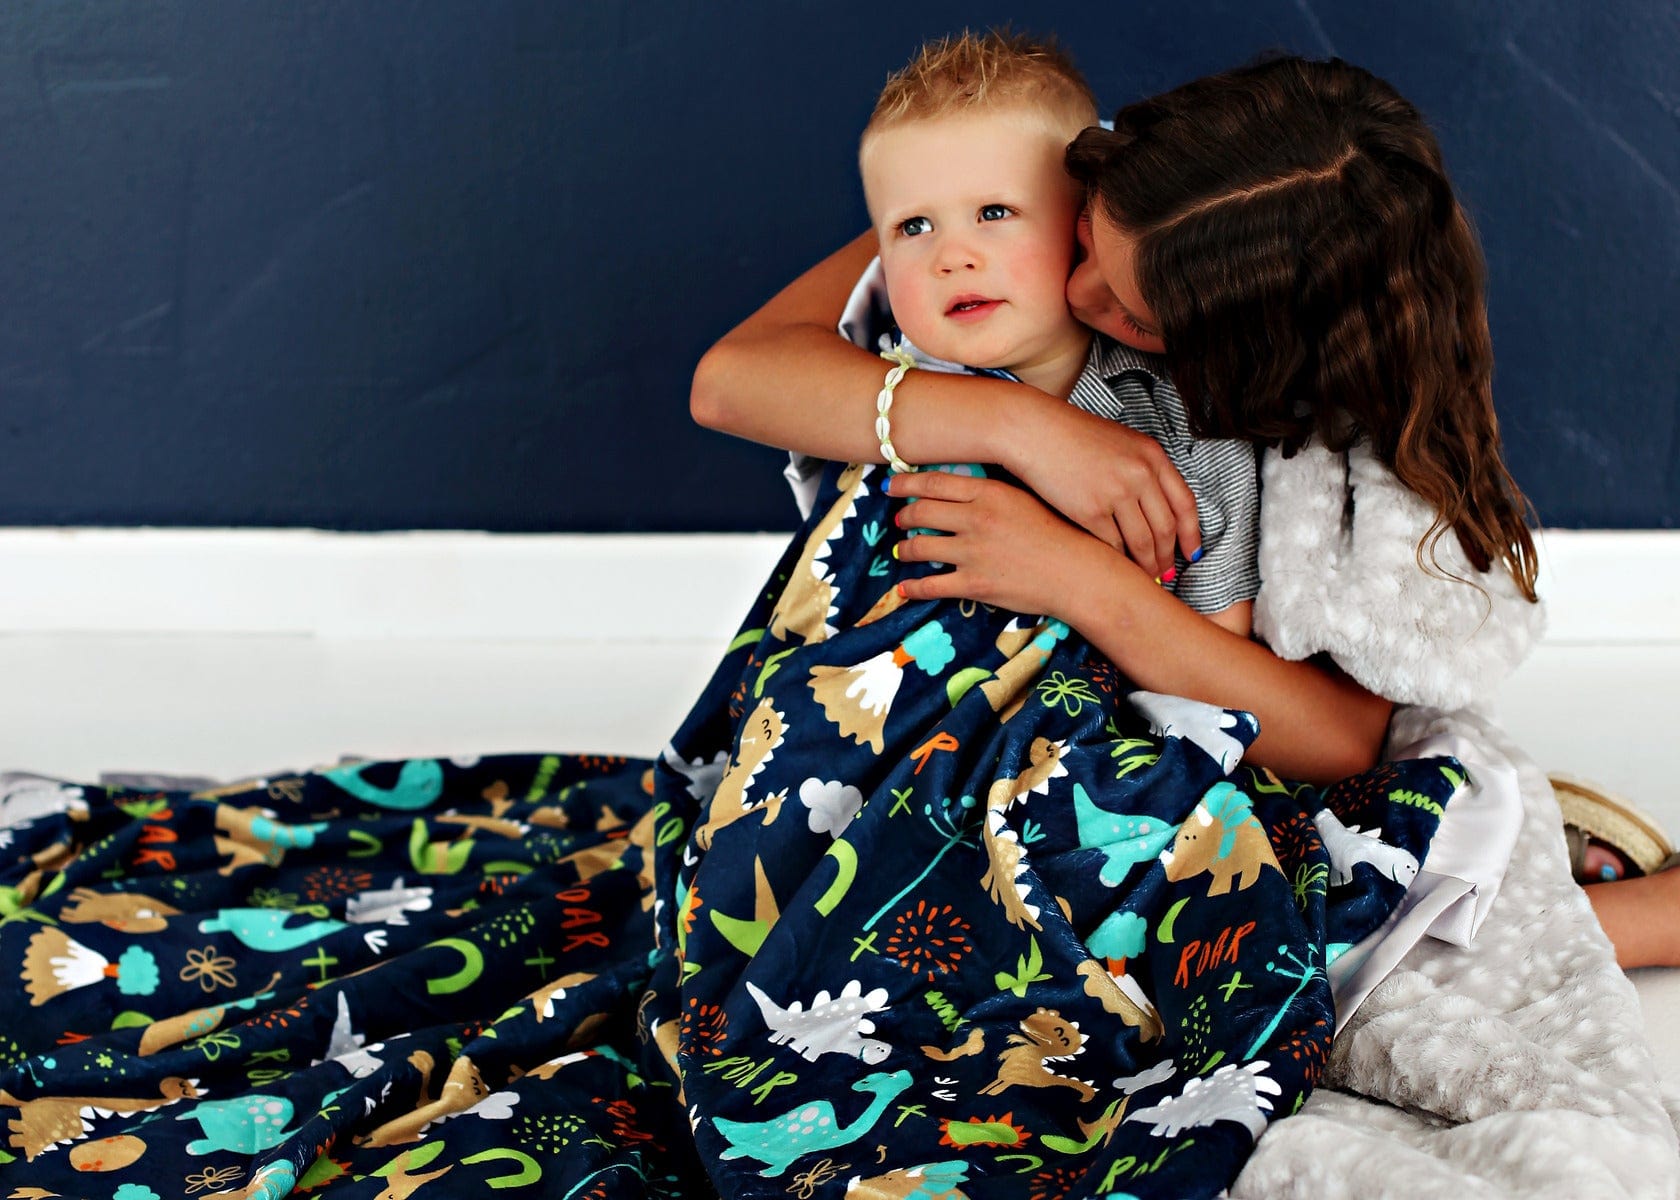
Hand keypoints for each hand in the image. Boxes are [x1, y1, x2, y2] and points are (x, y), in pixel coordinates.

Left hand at [888, 471, 1126, 618]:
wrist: (1079, 573)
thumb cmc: (1061, 534)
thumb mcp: (1028, 499)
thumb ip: (995, 493)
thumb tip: (966, 491)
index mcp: (990, 493)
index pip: (935, 483)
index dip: (907, 484)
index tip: (891, 485)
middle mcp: (976, 519)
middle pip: (922, 512)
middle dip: (904, 516)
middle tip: (900, 519)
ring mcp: (972, 552)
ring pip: (919, 547)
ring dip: (905, 549)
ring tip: (902, 551)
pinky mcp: (974, 584)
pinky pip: (930, 585)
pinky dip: (913, 587)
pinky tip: (905, 588)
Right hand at [1002, 400, 1200, 580]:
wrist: (1035, 431)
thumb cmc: (1073, 436)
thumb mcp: (1121, 442)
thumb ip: (1143, 468)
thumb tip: (1156, 505)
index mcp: (1152, 455)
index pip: (1185, 503)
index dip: (1191, 533)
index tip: (1192, 552)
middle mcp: (1140, 474)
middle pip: (1165, 527)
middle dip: (1167, 556)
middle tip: (1166, 572)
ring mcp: (1116, 493)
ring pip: (1142, 541)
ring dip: (1146, 563)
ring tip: (1145, 574)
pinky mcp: (1090, 510)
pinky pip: (1113, 544)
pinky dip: (1118, 559)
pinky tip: (1117, 565)